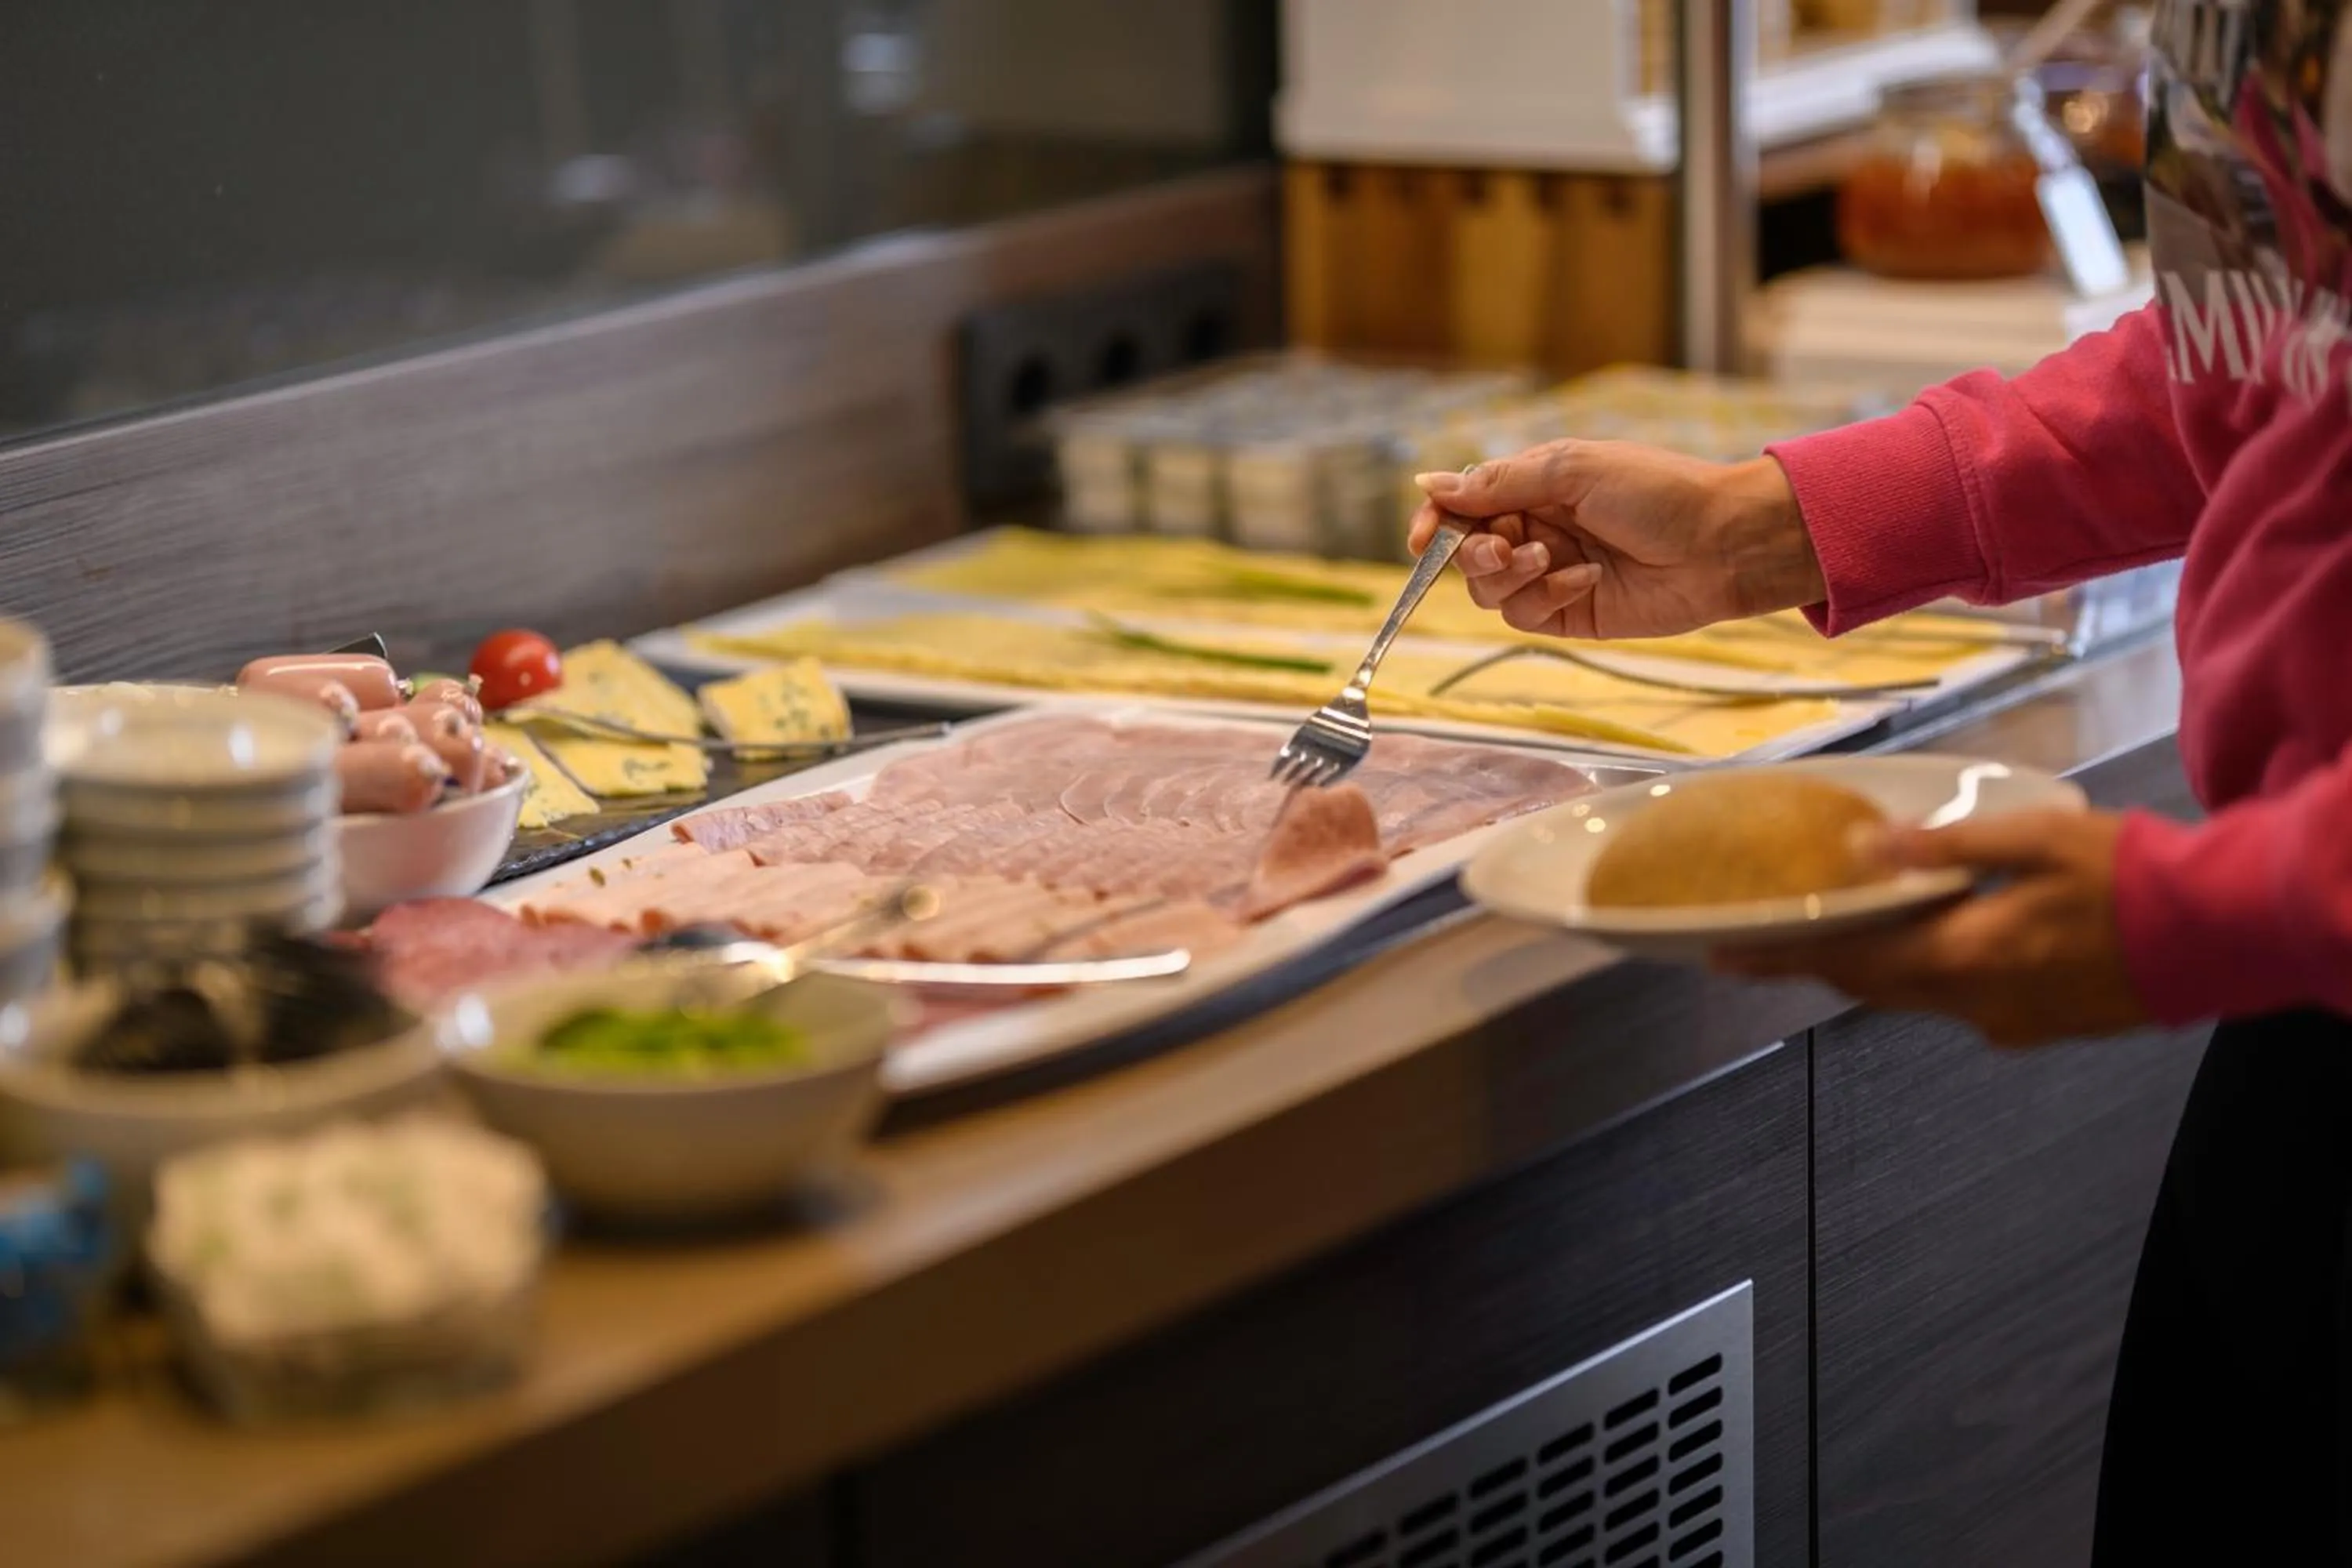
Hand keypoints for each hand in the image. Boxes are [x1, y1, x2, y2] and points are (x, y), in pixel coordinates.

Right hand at [1407, 441, 1824, 639]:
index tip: (1422, 540)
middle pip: (1467, 552)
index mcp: (1535, 486)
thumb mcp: (1573, 469)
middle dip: (1475, 553)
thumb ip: (1499, 482)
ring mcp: (1551, 573)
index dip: (1436, 522)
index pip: (1463, 505)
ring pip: (1489, 590)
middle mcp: (1537, 530)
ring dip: (1510, 577)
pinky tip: (1586, 580)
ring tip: (1550, 560)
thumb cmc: (1659, 491)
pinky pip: (1527, 614)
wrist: (1723, 543)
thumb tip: (1430, 484)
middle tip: (1506, 550)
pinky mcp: (1571, 612)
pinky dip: (1548, 596)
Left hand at [1711, 810, 2148, 1047]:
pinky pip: (1957, 1000)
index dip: (1778, 956)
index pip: (1845, 961)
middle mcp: (1973, 1004)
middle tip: (1756, 946)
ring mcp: (2007, 1021)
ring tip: (1823, 940)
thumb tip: (1866, 847)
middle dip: (1811, 966)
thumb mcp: (2030, 838)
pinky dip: (1921, 974)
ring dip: (1866, 969)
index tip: (1719, 954)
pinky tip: (1919, 945)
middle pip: (1869, 987)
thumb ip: (1945, 848)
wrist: (2216, 931)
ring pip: (1912, 996)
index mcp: (1962, 960)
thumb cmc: (2126, 875)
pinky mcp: (2038, 1024)